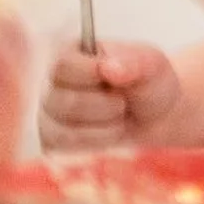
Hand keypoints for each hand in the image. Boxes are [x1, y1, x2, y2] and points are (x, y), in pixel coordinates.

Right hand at [40, 41, 203, 149]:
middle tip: (124, 100)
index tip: (118, 77)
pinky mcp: (52, 140)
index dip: (93, 75)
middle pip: (65, 102)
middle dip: (107, 105)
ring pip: (65, 130)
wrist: (155, 115)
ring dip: (106, 126)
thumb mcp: (152, 65)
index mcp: (70, 54)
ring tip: (119, 114)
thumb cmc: (149, 83)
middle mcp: (52, 82)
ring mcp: (48, 113)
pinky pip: (67, 148)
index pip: (63, 65)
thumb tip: (107, 67)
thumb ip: (134, 62)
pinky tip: (111, 130)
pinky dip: (98, 142)